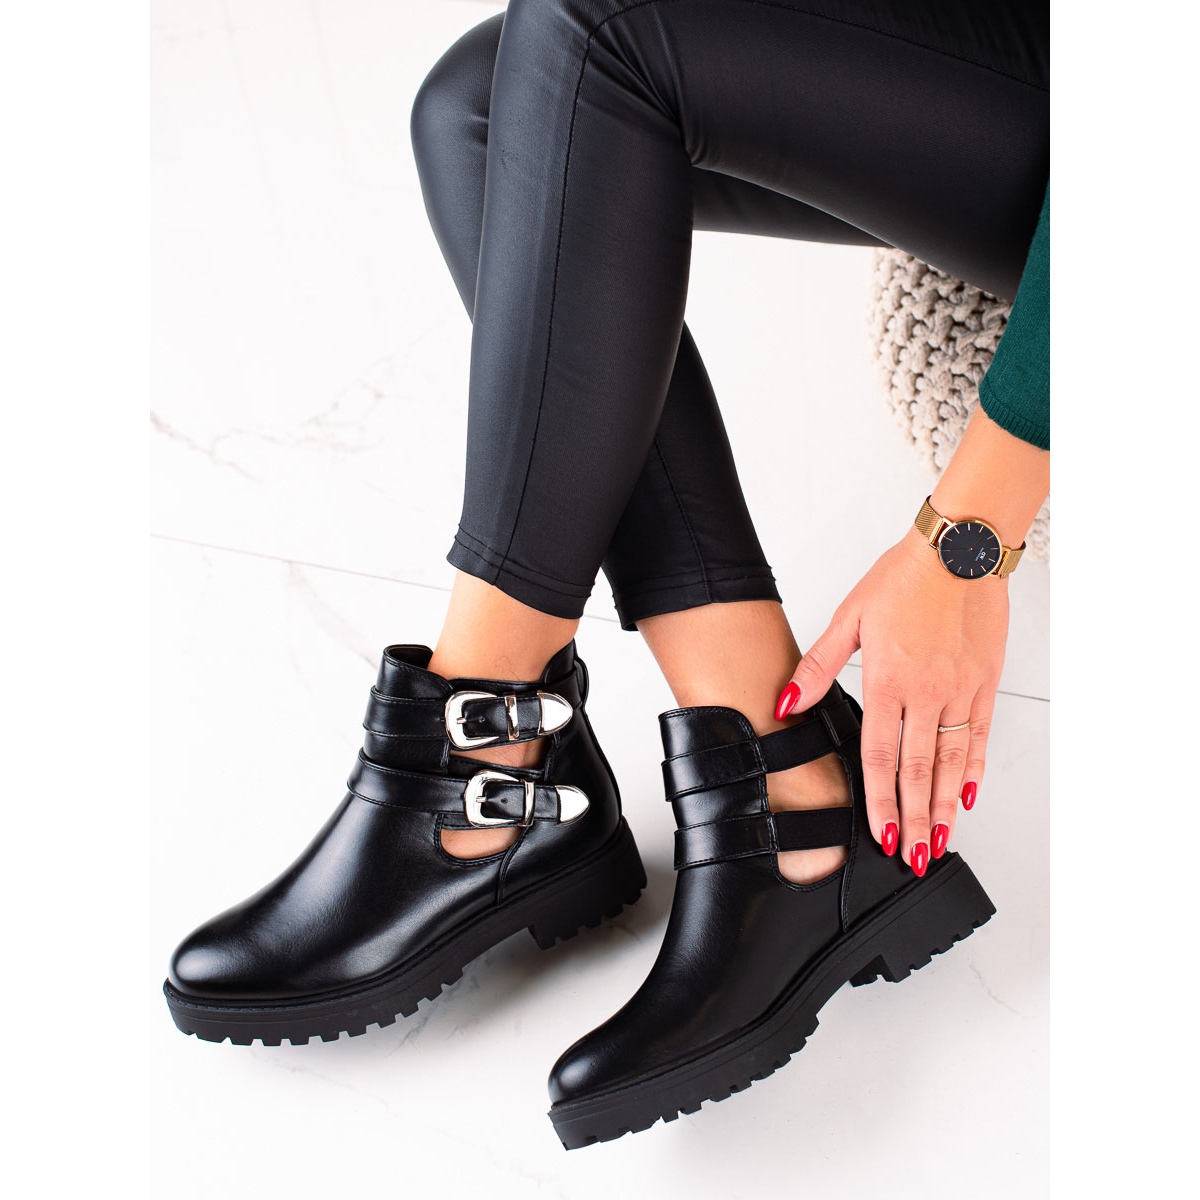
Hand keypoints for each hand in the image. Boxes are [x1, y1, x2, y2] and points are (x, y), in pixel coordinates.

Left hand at [776, 526, 1008, 874]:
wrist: (960, 550)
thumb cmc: (904, 578)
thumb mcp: (849, 618)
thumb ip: (818, 667)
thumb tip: (786, 703)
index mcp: (888, 680)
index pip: (880, 756)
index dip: (880, 800)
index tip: (882, 835)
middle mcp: (927, 692)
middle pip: (918, 769)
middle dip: (915, 819)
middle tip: (915, 857)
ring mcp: (960, 690)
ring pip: (952, 760)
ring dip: (946, 805)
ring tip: (942, 840)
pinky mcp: (985, 681)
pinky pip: (979, 734)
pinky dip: (973, 767)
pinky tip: (969, 794)